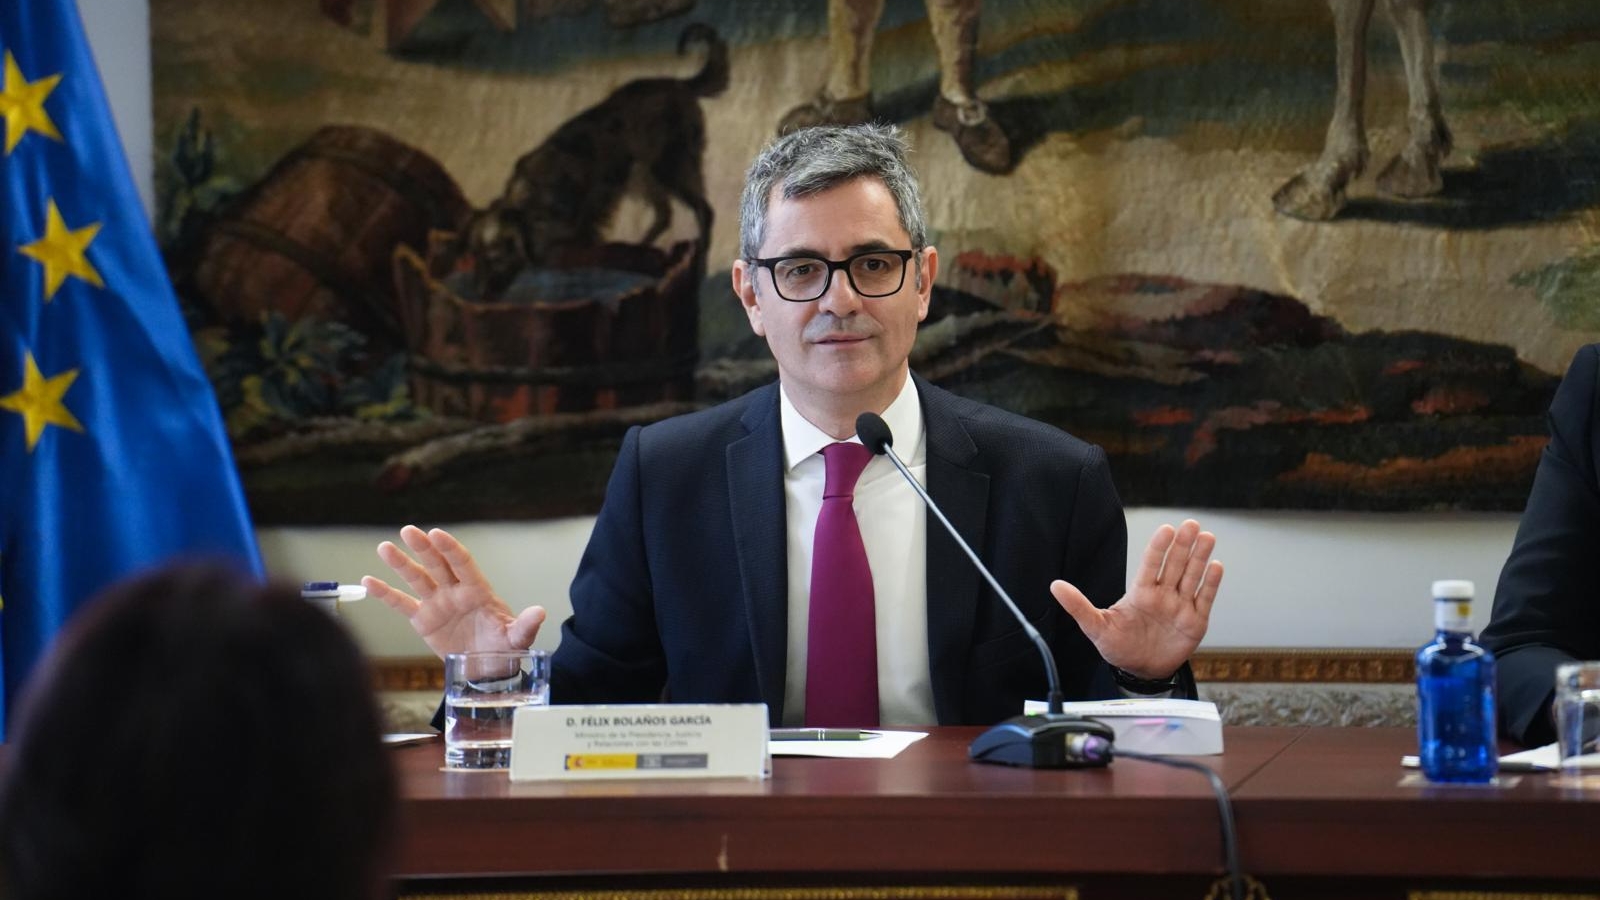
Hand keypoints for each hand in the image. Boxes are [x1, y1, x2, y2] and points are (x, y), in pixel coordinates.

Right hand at [362, 525, 546, 659]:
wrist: (487, 670)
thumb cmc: (504, 649)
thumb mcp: (517, 639)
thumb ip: (524, 625)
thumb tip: (540, 612)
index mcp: (478, 591)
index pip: (463, 563)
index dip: (450, 549)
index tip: (437, 534)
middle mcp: (455, 592)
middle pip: (437, 564)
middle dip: (423, 548)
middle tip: (408, 531)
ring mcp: (437, 603)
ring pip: (417, 579)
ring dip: (401, 564)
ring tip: (384, 548)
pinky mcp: (423, 620)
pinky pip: (402, 604)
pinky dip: (386, 593)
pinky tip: (368, 581)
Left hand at [1049, 518, 1221, 679]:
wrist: (1140, 672)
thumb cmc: (1118, 647)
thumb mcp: (1095, 627)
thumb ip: (1078, 606)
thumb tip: (1055, 586)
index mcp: (1140, 593)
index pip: (1150, 565)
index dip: (1158, 548)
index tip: (1166, 530)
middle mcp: (1162, 595)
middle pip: (1174, 565)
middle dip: (1182, 546)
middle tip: (1190, 525)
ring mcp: (1179, 607)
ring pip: (1191, 577)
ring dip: (1199, 558)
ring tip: (1206, 537)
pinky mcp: (1195, 622)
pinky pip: (1204, 599)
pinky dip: (1211, 584)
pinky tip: (1215, 566)